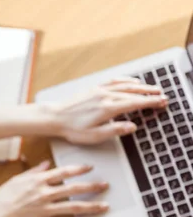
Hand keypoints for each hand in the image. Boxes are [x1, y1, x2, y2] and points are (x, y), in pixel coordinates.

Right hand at [0, 161, 108, 216]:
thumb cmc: (2, 197)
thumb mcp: (17, 179)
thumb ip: (34, 171)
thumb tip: (47, 164)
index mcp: (39, 181)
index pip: (64, 172)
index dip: (79, 169)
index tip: (89, 168)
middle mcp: (45, 193)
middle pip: (74, 189)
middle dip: (92, 186)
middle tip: (105, 185)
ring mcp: (46, 209)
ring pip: (74, 207)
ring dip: (92, 206)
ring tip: (104, 206)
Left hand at [50, 78, 167, 144]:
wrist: (55, 117)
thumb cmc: (72, 128)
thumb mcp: (94, 136)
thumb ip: (114, 131)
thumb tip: (132, 126)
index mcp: (107, 108)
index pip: (135, 103)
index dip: (150, 102)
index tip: (162, 102)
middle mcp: (105, 96)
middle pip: (133, 92)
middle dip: (150, 93)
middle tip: (162, 95)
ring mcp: (99, 90)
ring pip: (125, 85)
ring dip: (141, 86)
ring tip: (152, 88)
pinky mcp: (93, 88)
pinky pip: (114, 81)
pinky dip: (126, 80)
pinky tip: (132, 82)